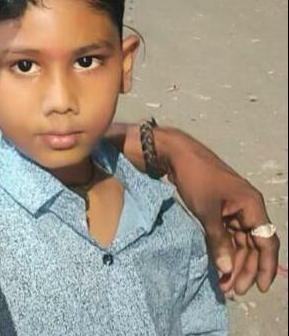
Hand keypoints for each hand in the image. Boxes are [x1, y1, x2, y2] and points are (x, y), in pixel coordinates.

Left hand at [158, 128, 279, 294]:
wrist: (176, 154)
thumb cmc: (195, 177)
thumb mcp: (207, 211)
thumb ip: (218, 241)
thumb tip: (227, 270)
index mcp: (252, 205)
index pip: (267, 241)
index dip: (266, 266)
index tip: (260, 288)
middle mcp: (248, 208)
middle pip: (254, 246)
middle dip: (245, 269)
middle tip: (232, 291)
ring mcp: (234, 209)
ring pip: (240, 243)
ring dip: (234, 263)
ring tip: (224, 284)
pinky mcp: (221, 209)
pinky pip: (228, 235)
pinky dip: (224, 250)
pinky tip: (218, 266)